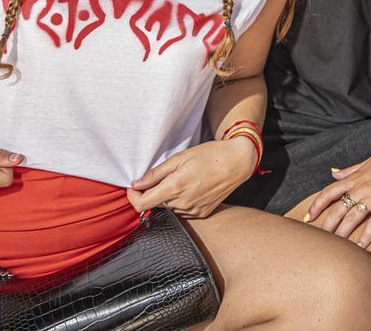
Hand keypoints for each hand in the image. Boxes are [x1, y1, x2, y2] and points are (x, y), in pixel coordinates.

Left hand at [127, 138, 255, 218]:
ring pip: (169, 207)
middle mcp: (183, 203)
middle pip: (155, 204)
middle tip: (165, 175)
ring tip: (183, 179)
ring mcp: (193, 211)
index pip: (142, 204)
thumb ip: (156, 173)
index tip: (134, 187)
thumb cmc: (210, 155)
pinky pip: (182, 211)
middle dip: (153, 192)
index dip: (133, 197)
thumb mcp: (179, 158)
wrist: (237, 162)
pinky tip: (192, 187)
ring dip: (168, 197)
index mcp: (174, 187)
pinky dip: (181, 201)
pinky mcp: (202, 214)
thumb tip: (136, 184)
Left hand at [305, 132, 370, 248]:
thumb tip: (333, 172)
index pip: (329, 192)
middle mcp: (361, 187)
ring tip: (335, 248)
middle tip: (318, 240)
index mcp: (355, 178)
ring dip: (342, 234)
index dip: (316, 205)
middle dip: (326, 225)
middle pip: (338, 209)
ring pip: (353, 217)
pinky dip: (367, 235)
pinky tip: (361, 247)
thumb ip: (349, 170)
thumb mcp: (367, 162)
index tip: (308, 217)